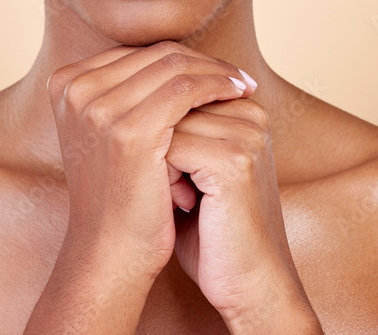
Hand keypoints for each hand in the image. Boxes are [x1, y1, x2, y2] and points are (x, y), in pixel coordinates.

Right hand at [45, 40, 255, 279]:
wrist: (109, 251)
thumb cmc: (117, 193)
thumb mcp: (108, 131)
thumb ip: (125, 91)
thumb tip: (175, 57)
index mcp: (65, 83)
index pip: (135, 53)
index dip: (179, 57)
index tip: (213, 67)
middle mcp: (75, 88)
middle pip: (154, 55)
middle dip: (202, 61)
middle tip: (237, 73)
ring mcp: (99, 107)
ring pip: (173, 67)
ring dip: (216, 72)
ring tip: (243, 84)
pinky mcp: (129, 129)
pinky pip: (185, 89)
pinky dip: (217, 86)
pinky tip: (239, 94)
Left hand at [167, 95, 319, 330]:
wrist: (250, 283)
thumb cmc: (214, 231)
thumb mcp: (194, 169)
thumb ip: (176, 130)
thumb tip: (127, 101)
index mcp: (244, 109)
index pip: (174, 94)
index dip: (161, 136)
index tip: (178, 174)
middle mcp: (250, 114)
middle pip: (168, 106)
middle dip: (157, 147)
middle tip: (177, 189)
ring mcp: (244, 135)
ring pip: (164, 125)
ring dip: (157, 163)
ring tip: (183, 197)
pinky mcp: (234, 161)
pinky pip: (170, 149)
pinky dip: (163, 179)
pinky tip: (184, 205)